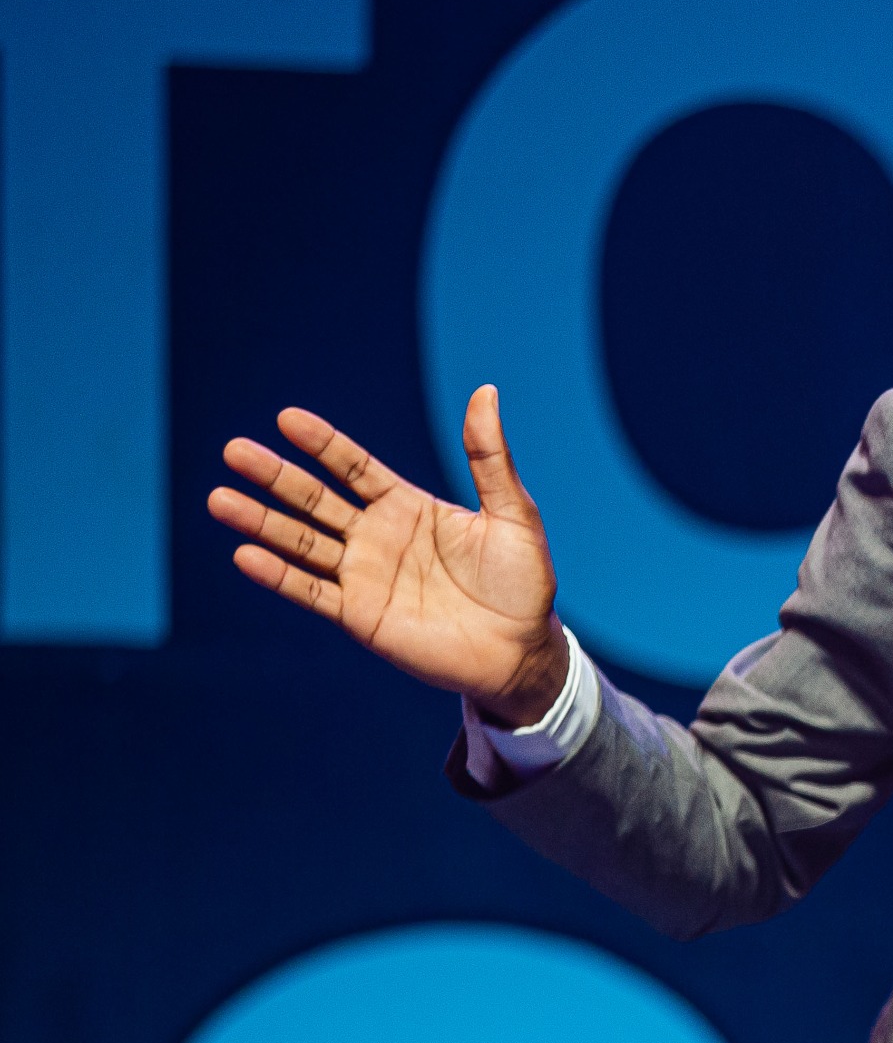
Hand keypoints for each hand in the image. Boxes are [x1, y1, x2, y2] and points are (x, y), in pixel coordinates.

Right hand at [208, 385, 570, 725]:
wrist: (523, 650)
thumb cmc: (523, 581)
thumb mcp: (512, 512)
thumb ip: (489, 458)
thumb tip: (485, 392)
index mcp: (408, 507)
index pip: (354, 467)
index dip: (323, 444)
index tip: (287, 419)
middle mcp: (377, 537)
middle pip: (316, 500)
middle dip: (276, 477)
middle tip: (234, 451)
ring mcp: (364, 576)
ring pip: (302, 543)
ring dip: (261, 522)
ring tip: (219, 499)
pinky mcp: (360, 616)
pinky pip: (312, 592)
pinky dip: (279, 576)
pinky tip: (245, 555)